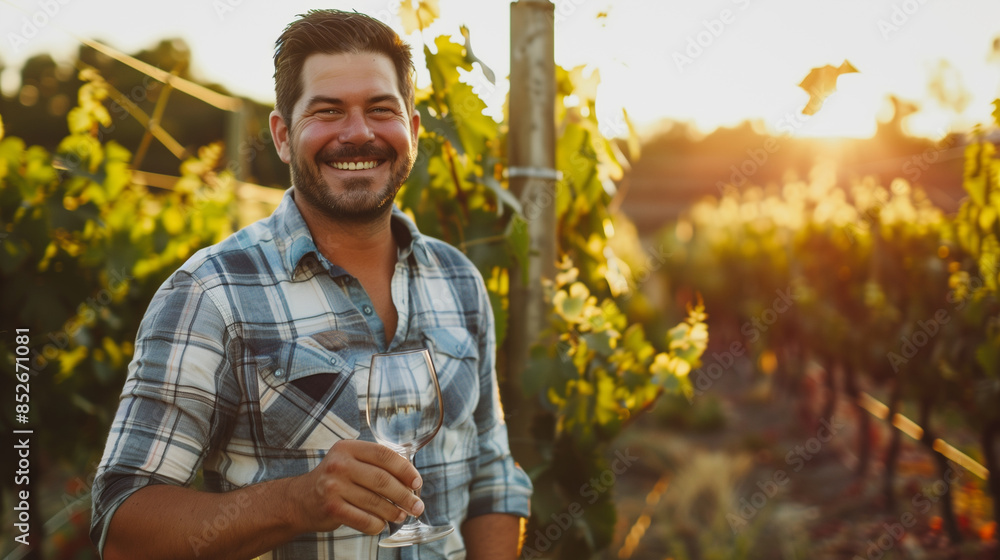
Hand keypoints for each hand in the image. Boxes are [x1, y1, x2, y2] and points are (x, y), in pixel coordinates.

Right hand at [290, 440, 423, 534]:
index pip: (384, 455)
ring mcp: (334, 486)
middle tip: (416, 505)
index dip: (405, 470)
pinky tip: (381, 524)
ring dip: (394, 512)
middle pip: (382, 480)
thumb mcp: (350, 461)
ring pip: (376, 502)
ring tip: (402, 516)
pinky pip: (365, 519)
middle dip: (405, 495)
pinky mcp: (332, 508)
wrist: (300, 500)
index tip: (417, 483)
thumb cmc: (334, 480)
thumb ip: (375, 463)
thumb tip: (410, 478)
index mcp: (348, 448)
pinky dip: (377, 524)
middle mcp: (339, 464)